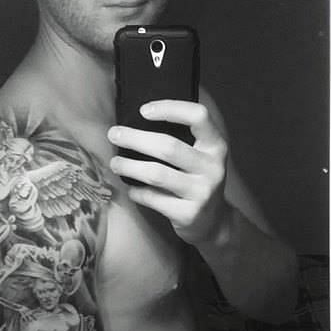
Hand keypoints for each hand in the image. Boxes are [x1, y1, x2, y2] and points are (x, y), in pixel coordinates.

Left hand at [107, 100, 229, 245]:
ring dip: (129, 166)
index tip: (143, 111)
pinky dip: (137, 192)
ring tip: (115, 163)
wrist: (214, 221)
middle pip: (169, 147)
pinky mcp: (188, 214)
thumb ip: (183, 140)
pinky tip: (130, 188)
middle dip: (135, 139)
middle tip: (114, 134)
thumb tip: (136, 124)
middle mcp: (212, 168)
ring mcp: (202, 193)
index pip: (198, 116)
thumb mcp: (201, 157)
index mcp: (216, 146)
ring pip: (157, 174)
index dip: (170, 108)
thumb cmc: (198, 181)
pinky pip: (153, 199)